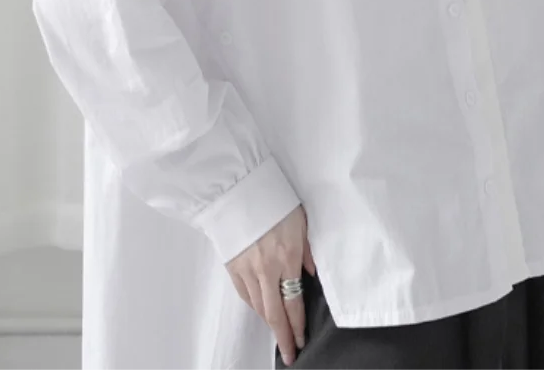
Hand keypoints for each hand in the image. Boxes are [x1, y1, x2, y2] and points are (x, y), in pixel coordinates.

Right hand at [226, 203, 316, 365]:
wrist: (238, 189)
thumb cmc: (274, 199)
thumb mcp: (301, 221)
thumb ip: (308, 249)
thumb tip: (311, 272)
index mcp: (287, 257)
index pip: (293, 302)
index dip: (297, 326)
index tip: (301, 341)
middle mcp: (266, 268)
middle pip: (274, 313)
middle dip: (283, 337)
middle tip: (289, 353)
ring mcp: (247, 268)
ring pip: (258, 306)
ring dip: (269, 322)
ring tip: (277, 332)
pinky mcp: (232, 264)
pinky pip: (244, 293)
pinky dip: (252, 306)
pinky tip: (260, 310)